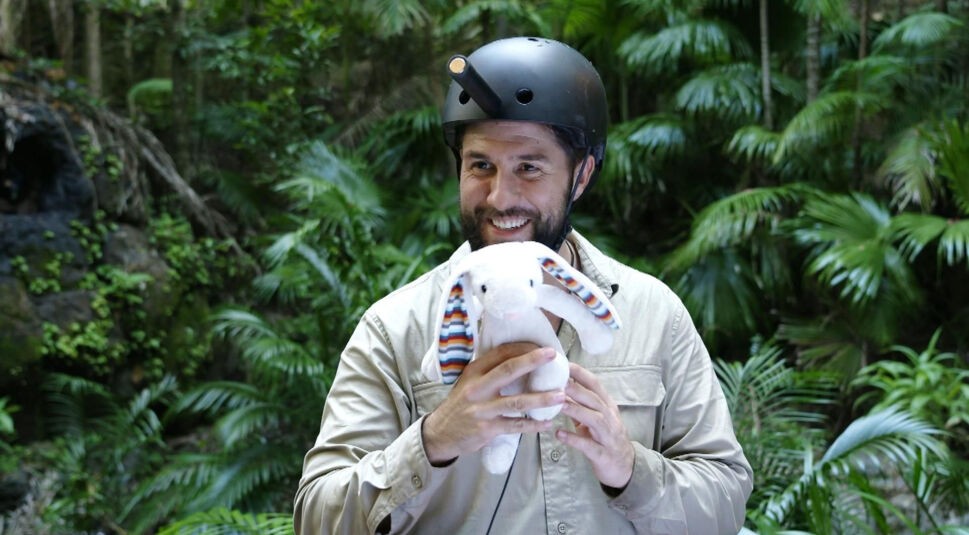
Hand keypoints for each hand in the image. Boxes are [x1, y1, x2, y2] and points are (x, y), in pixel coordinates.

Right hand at [422, 343, 566, 464]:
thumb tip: (521, 360)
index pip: (500, 353)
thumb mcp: (469, 383)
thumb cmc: (461, 405)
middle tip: (553, 355)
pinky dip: (533, 425)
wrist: (441, 433)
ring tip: (561, 396)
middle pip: (508, 370)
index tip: (542, 346)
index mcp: (474, 372)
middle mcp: (477, 388)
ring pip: (516, 402)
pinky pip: (515, 426)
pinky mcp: (487, 429)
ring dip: (541, 399)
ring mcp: (482, 409)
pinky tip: (547, 423)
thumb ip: (490, 372)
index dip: (522, 348)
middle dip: (532, 361)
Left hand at [556, 362, 634, 489]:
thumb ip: (580, 406)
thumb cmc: (607, 440)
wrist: (626, 468)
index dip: (581, 374)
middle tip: (558, 380)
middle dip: (576, 389)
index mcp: (607, 407)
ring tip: (559, 403)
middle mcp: (610, 419)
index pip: (596, 386)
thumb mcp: (595, 420)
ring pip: (593, 419)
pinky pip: (588, 445)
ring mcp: (608, 437)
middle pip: (594, 400)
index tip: (565, 364)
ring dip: (576, 410)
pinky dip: (574, 439)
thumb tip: (560, 390)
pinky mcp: (603, 454)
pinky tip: (559, 434)